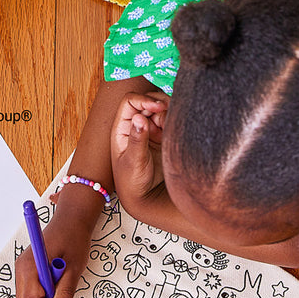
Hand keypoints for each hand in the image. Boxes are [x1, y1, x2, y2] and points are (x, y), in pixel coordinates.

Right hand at [15, 187, 99, 297]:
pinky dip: (41, 294)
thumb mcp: (74, 268)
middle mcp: (21, 268)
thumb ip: (65, 291)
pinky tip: (55, 283)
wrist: (70, 221)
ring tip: (59, 288)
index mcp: (30, 266)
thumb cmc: (73, 240)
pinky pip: (29, 291)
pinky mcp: (26, 269)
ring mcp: (22, 268)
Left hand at [110, 92, 168, 208]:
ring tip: (171, 129)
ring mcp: (150, 129)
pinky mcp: (163, 136)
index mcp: (122, 127)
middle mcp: (135, 124)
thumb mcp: (134, 161)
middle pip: (148, 101)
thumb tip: (139, 118)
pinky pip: (171, 121)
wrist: (145, 197)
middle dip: (159, 104)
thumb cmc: (131, 181)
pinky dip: (175, 121)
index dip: (144, 100)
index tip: (158, 107)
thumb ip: (137, 140)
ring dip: (168, 113)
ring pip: (161, 109)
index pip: (130, 101)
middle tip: (169, 117)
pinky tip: (176, 132)